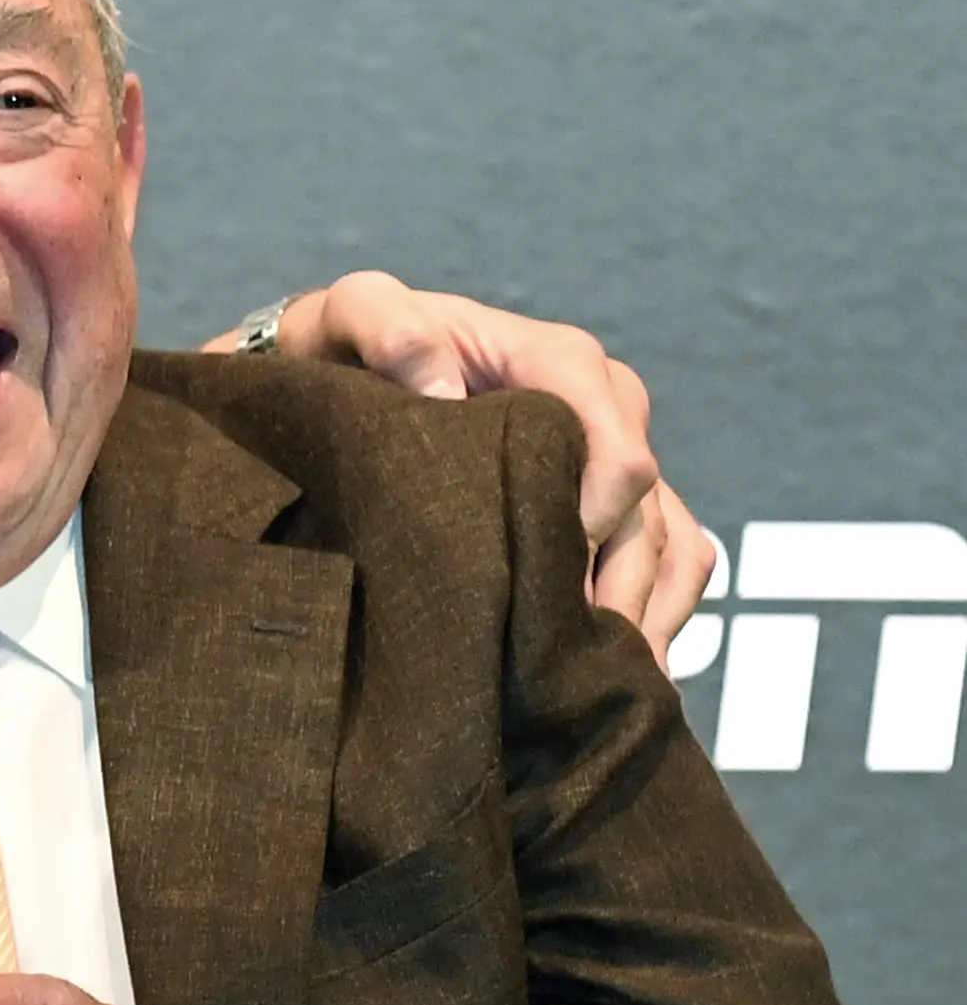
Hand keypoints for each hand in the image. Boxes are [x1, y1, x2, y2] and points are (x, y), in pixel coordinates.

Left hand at [210, 271, 708, 659]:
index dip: (592, 510)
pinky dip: (657, 613)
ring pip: (667, 540)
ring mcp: (606, 459)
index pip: (611, 440)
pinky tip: (620, 672)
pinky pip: (671, 557)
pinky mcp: (604, 504)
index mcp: (553, 360)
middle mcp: (600, 407)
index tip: (544, 575)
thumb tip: (446, 391)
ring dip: (646, 614)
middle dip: (620, 582)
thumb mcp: (348, 316)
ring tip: (604, 688)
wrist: (333, 377)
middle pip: (646, 505)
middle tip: (568, 661)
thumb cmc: (343, 348)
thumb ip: (390, 328)